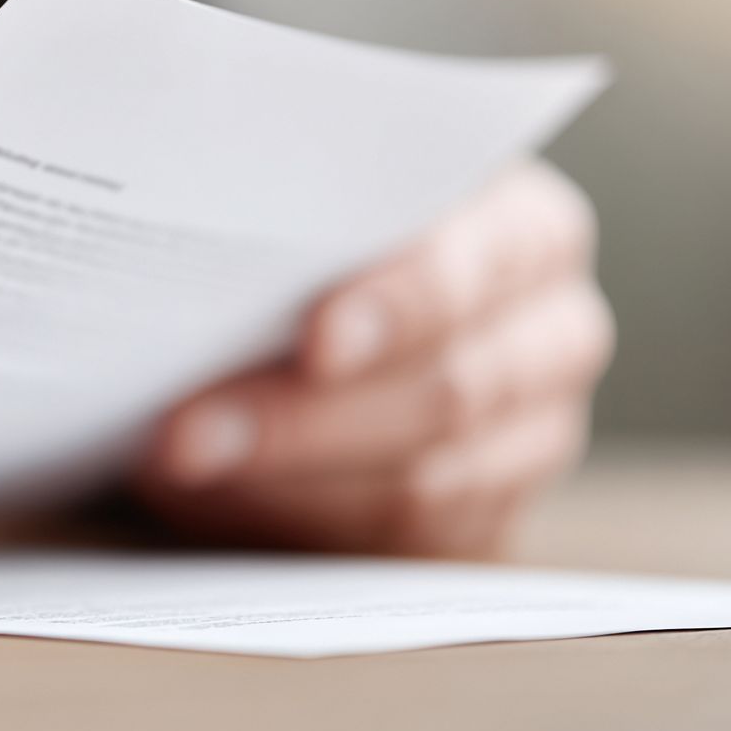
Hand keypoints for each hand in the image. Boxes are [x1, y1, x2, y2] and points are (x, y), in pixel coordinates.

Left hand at [133, 160, 612, 557]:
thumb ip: (289, 191)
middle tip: (185, 432)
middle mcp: (553, 333)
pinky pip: (401, 540)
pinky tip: (214, 496)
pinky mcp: (488, 518)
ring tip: (177, 462)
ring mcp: (532, 436)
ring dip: (284, 477)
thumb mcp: (316, 189)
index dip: (397, 304)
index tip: (314, 339)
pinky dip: (298, 518)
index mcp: (528, 230)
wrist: (321, 310)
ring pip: (423, 479)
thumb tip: (195, 216)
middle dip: (301, 416)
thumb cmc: (317, 227)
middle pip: (448, 390)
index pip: (477, 264)